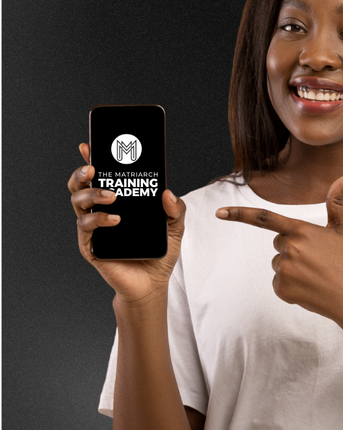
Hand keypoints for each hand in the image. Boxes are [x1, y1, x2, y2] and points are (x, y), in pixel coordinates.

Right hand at [68, 143, 185, 302]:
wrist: (152, 284)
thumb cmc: (159, 253)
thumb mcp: (175, 227)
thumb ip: (176, 209)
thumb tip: (167, 192)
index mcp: (118, 202)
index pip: (101, 176)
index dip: (92, 159)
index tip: (89, 145)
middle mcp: (101, 211)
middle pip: (81, 185)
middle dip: (82, 173)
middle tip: (94, 168)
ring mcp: (93, 228)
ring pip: (78, 202)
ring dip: (93, 194)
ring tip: (112, 196)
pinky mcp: (91, 246)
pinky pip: (86, 227)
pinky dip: (99, 220)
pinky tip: (115, 220)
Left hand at [215, 175, 342, 325]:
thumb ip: (338, 202)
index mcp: (300, 231)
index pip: (264, 219)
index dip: (239, 214)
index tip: (219, 213)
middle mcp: (289, 249)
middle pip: (278, 243)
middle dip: (292, 247)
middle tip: (318, 258)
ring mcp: (284, 271)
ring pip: (278, 263)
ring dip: (292, 267)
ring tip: (317, 274)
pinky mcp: (282, 290)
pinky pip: (279, 282)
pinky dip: (292, 285)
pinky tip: (310, 287)